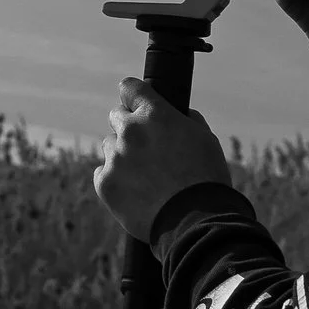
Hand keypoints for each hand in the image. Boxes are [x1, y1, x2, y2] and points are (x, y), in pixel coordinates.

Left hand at [93, 78, 232, 241]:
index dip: (132, 95)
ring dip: (122, 155)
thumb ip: (185, 120)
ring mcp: (115, 157)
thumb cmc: (206, 179)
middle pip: (116, 116)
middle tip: (144, 145)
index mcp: (155, 114)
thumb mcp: (205, 139)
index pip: (130, 88)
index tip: (133, 101)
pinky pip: (102, 173)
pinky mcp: (104, 183)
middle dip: (128, 126)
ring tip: (145, 176)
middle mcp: (130, 131)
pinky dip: (114, 180)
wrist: (195, 221)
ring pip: (109, 147)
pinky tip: (135, 191)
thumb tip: (177, 115)